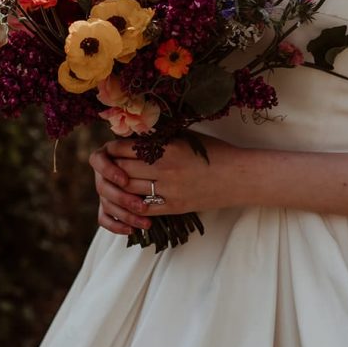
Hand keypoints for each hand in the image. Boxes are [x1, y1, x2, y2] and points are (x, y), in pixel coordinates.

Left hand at [89, 132, 238, 235]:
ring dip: (118, 187)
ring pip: (130, 190)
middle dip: (111, 168)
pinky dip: (131, 205)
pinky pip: (144, 208)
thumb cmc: (215, 152)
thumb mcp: (187, 138)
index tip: (110, 148)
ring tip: (115, 182)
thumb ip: (161, 139)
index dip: (114, 149)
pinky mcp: (175, 208)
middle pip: (124, 170)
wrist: (240, 177)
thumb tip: (133, 138)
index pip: (127, 149)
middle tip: (107, 166)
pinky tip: (127, 201)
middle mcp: (166, 169)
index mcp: (168, 148)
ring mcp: (170, 191)